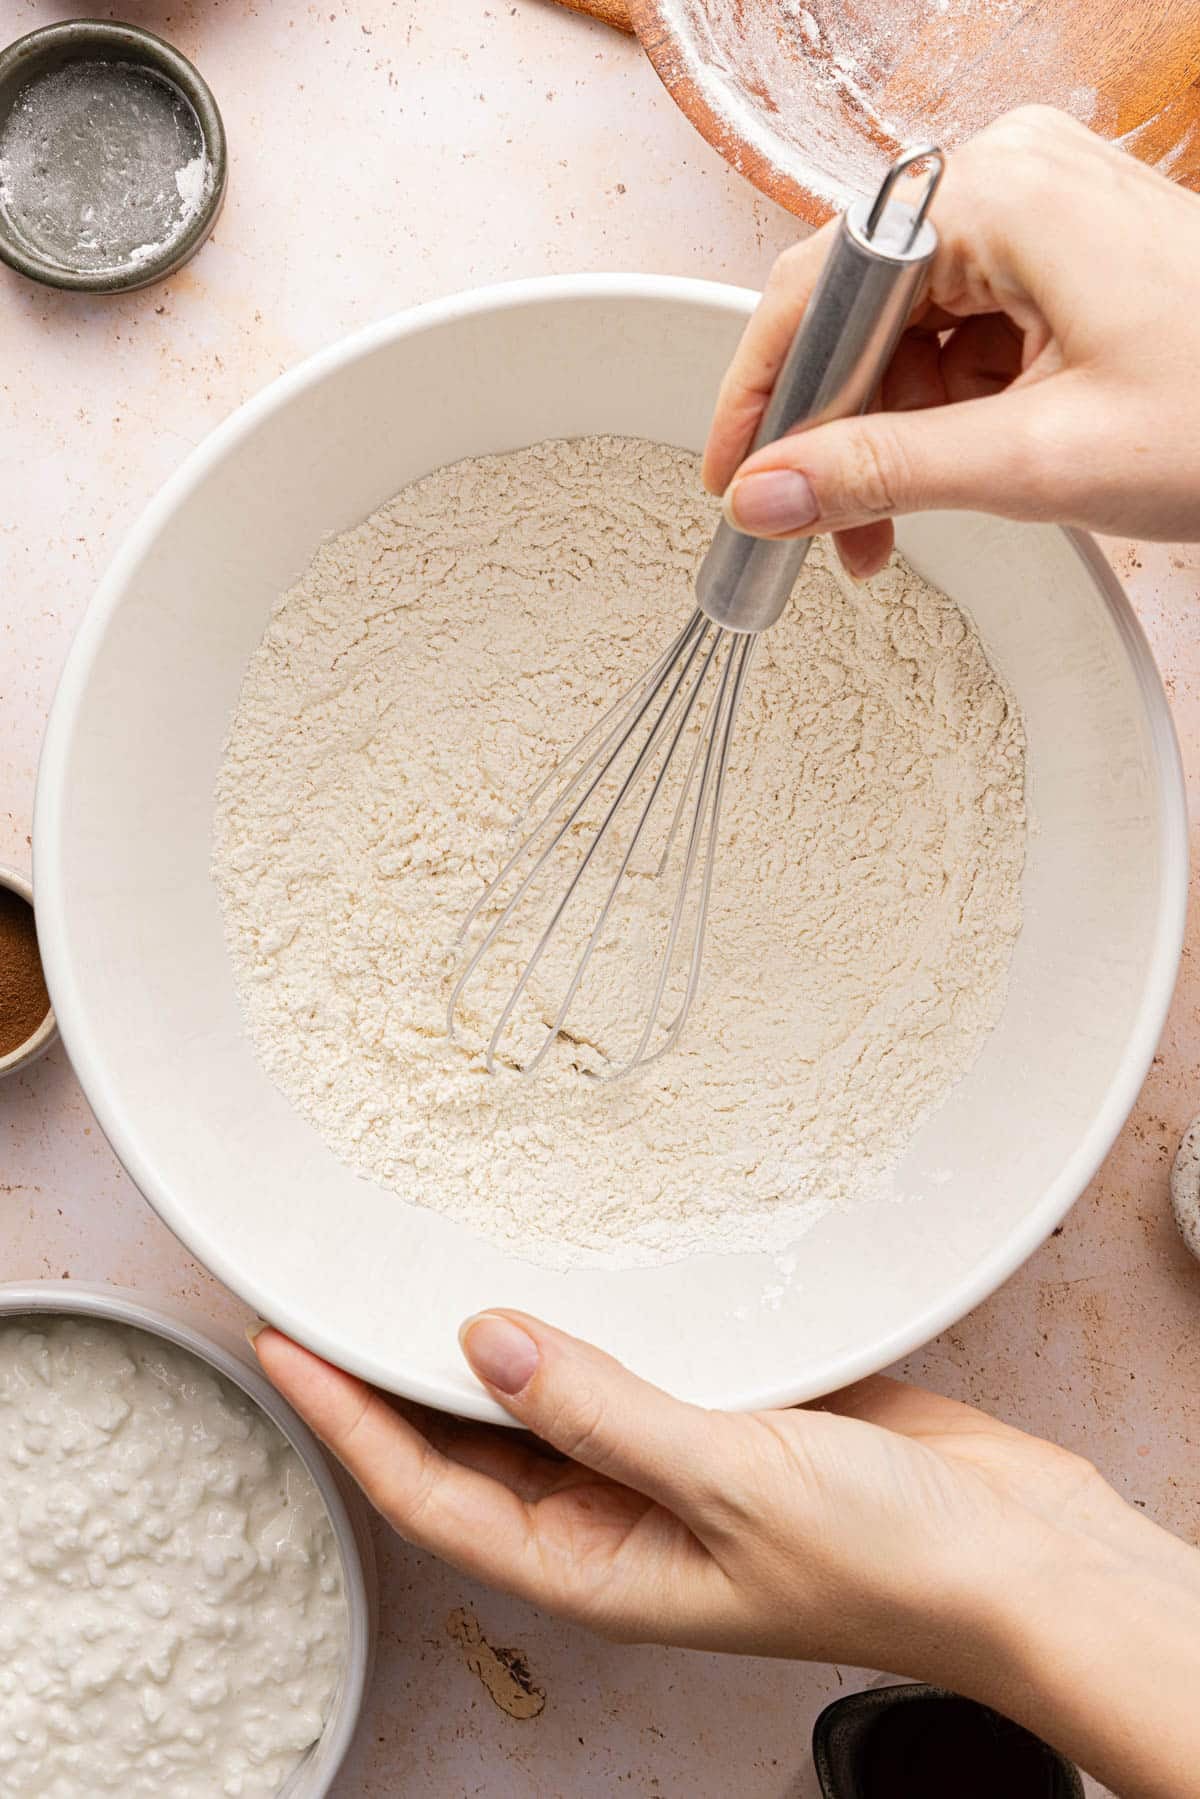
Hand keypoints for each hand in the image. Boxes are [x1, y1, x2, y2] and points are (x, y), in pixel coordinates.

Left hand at [256, 1312, 1199, 1798]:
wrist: (1017, 1553)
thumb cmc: (889, 1560)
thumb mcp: (731, 1483)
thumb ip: (603, 1411)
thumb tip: (481, 1342)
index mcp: (597, 1563)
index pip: (428, 1492)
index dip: (343, 1420)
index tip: (279, 1342)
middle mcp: (615, 1511)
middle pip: (465, 1443)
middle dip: (384, 1374)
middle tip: (320, 1287)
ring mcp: (665, 1456)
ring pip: (537, 1393)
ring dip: (475, 1337)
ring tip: (408, 1262)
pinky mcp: (720, 1404)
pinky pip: (620, 1354)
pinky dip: (576, 1311)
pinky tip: (555, 1257)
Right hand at [705, 106, 1199, 578]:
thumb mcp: (1037, 458)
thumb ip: (882, 474)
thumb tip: (765, 493)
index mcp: (999, 195)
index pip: (820, 289)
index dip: (763, 396)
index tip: (734, 481)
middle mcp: (1011, 181)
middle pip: (857, 313)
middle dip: (833, 433)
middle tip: (815, 528)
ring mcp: (1037, 217)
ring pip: (903, 335)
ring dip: (885, 439)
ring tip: (888, 531)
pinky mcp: (1058, 260)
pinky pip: (957, 337)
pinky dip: (938, 418)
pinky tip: (942, 482)